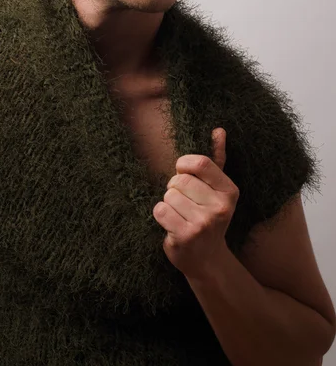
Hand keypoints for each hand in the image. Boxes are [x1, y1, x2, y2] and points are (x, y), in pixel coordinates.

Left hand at [152, 128, 238, 279]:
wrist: (207, 259)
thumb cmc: (208, 216)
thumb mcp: (217, 189)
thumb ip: (217, 158)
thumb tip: (219, 130)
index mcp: (229, 191)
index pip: (199, 163)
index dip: (184, 166)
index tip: (184, 175)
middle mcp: (220, 207)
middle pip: (179, 180)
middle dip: (174, 189)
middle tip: (184, 202)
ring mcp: (204, 223)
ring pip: (168, 196)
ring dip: (168, 204)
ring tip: (180, 215)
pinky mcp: (186, 236)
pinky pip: (160, 210)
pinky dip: (161, 216)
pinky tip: (172, 225)